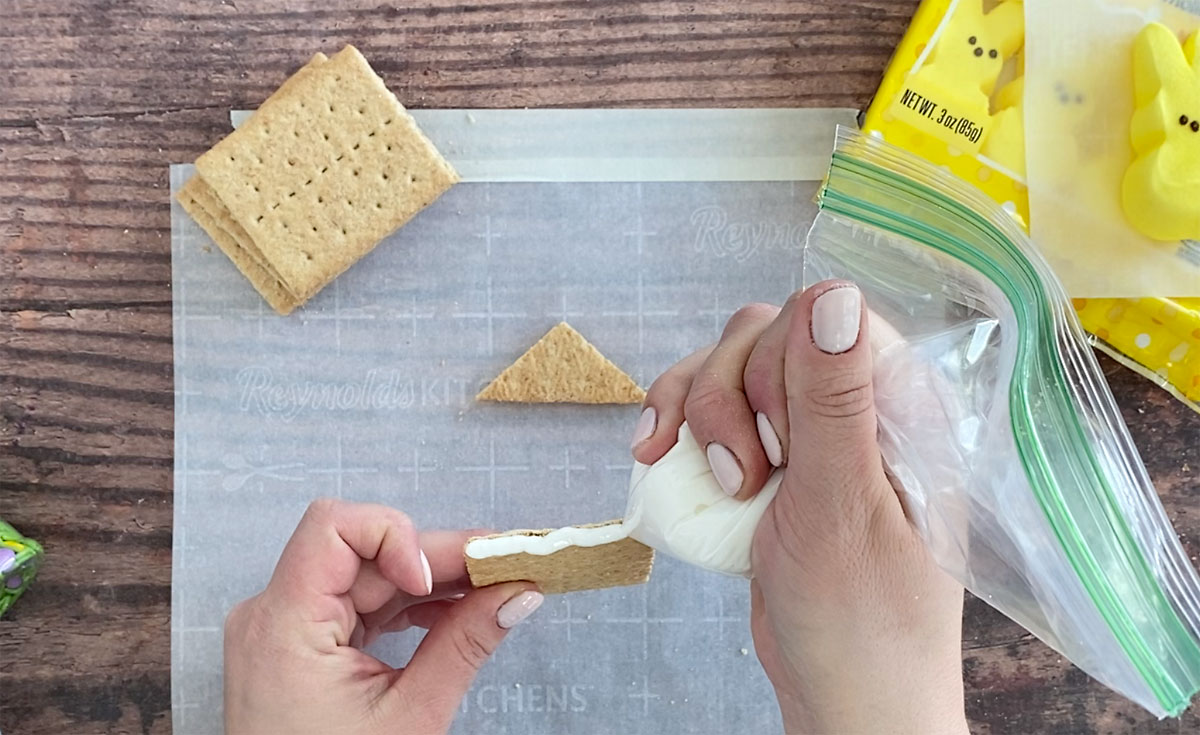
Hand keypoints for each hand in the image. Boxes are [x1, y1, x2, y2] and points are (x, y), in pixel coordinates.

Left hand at [223, 499, 542, 734]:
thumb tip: (517, 593)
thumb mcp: (410, 716)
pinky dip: (407, 607)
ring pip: (366, 575)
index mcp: (283, 624)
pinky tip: (453, 615)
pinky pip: (359, 605)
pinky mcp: (303, 646)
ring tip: (490, 592)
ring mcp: (286, 630)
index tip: (436, 578)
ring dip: (431, 581)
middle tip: (505, 567)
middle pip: (362, 551)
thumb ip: (464, 645)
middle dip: (436, 558)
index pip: (333, 526)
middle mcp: (274, 614)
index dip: (393, 535)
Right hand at [633, 281, 966, 734]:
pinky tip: (654, 458)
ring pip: (730, 369)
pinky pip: (712, 414)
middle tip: (739, 479)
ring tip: (703, 480)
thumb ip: (834, 401)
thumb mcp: (842, 507)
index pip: (827, 318)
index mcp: (901, 405)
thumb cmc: (863, 620)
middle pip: (765, 336)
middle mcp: (857, 407)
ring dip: (695, 412)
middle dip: (728, 398)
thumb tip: (830, 294)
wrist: (841, 697)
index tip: (773, 440)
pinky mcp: (771, 464)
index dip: (780, 363)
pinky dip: (678, 430)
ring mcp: (808, 435)